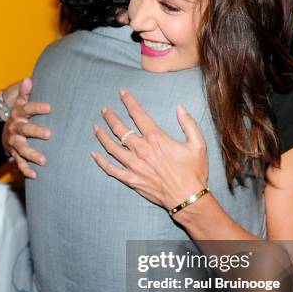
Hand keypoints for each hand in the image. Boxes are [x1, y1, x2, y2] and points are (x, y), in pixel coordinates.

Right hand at [2, 78, 51, 177]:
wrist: (5, 131)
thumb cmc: (19, 115)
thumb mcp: (20, 103)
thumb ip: (25, 93)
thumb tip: (29, 79)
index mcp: (18, 114)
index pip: (27, 108)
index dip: (37, 107)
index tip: (50, 107)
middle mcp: (15, 128)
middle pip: (25, 130)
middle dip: (36, 132)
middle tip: (49, 134)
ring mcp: (14, 142)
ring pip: (22, 149)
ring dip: (33, 155)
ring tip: (44, 160)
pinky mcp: (14, 154)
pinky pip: (20, 163)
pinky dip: (26, 169)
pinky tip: (35, 175)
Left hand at [92, 88, 207, 210]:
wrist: (188, 198)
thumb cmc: (194, 172)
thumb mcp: (198, 144)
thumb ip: (188, 124)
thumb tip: (180, 107)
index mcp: (156, 138)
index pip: (138, 114)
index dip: (128, 101)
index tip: (122, 93)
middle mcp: (142, 150)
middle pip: (120, 129)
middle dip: (110, 117)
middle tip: (104, 110)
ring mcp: (134, 166)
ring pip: (112, 147)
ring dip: (102, 135)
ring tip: (96, 127)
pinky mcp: (131, 180)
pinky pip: (111, 169)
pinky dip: (101, 161)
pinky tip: (94, 154)